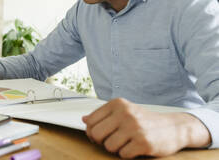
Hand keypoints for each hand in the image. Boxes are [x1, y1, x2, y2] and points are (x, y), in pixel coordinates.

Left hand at [82, 98, 210, 158]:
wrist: (174, 127)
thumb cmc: (145, 120)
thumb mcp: (124, 111)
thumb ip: (104, 115)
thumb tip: (84, 119)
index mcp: (118, 104)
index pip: (90, 121)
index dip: (91, 132)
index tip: (99, 134)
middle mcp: (125, 113)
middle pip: (97, 134)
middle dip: (101, 142)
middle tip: (111, 141)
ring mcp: (135, 127)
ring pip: (108, 146)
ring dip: (116, 149)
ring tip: (126, 143)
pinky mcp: (143, 142)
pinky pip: (123, 154)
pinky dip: (127, 154)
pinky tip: (135, 147)